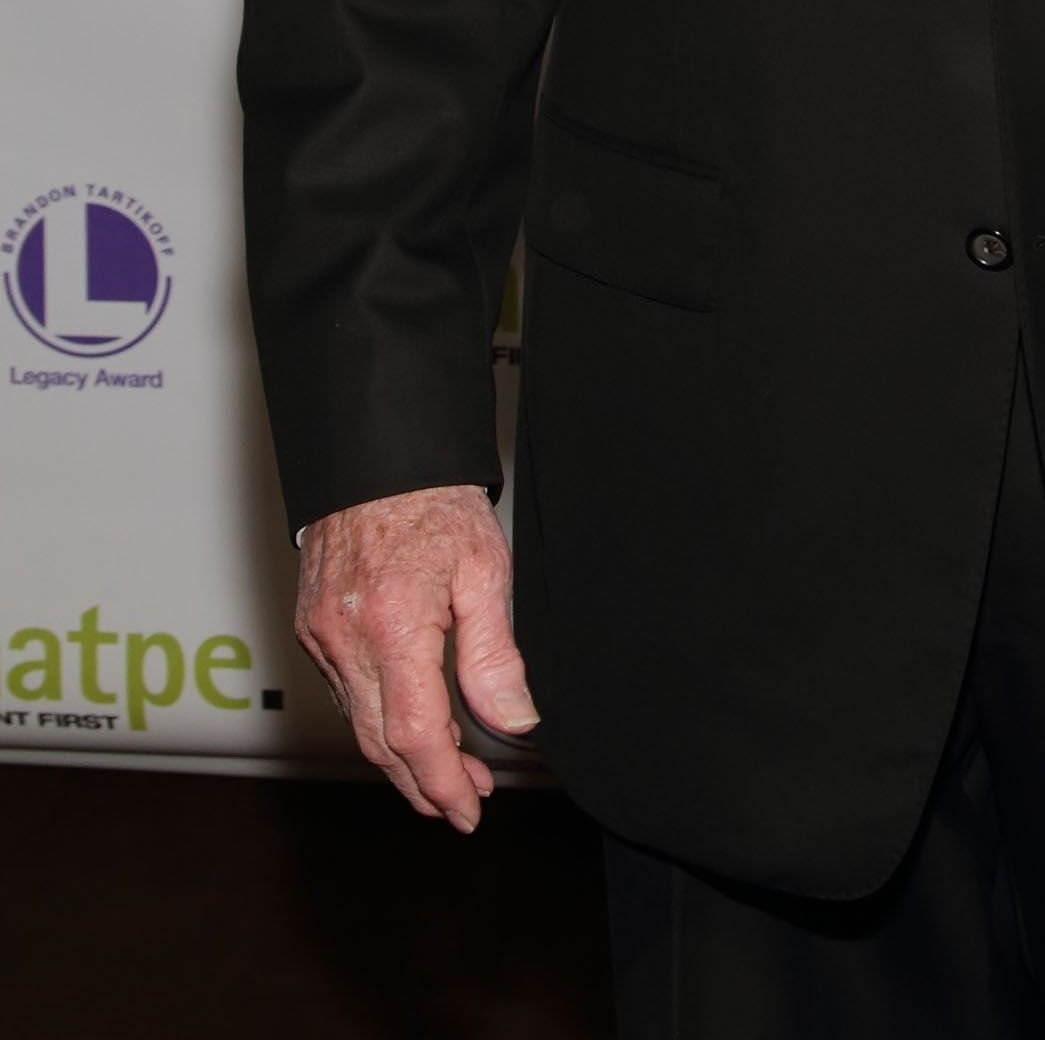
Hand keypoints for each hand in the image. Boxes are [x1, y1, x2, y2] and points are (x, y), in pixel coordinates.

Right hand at [295, 483, 538, 831]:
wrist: (377, 454)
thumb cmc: (433, 500)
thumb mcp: (485, 571)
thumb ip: (496, 655)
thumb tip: (515, 723)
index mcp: (393, 625)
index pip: (414, 734)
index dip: (442, 782)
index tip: (468, 809)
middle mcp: (345, 638)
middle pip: (379, 743)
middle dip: (424, 783)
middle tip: (465, 800)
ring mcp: (320, 634)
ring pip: (358, 724)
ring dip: (402, 756)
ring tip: (451, 767)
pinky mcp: (310, 626)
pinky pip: (344, 692)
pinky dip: (377, 719)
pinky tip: (411, 720)